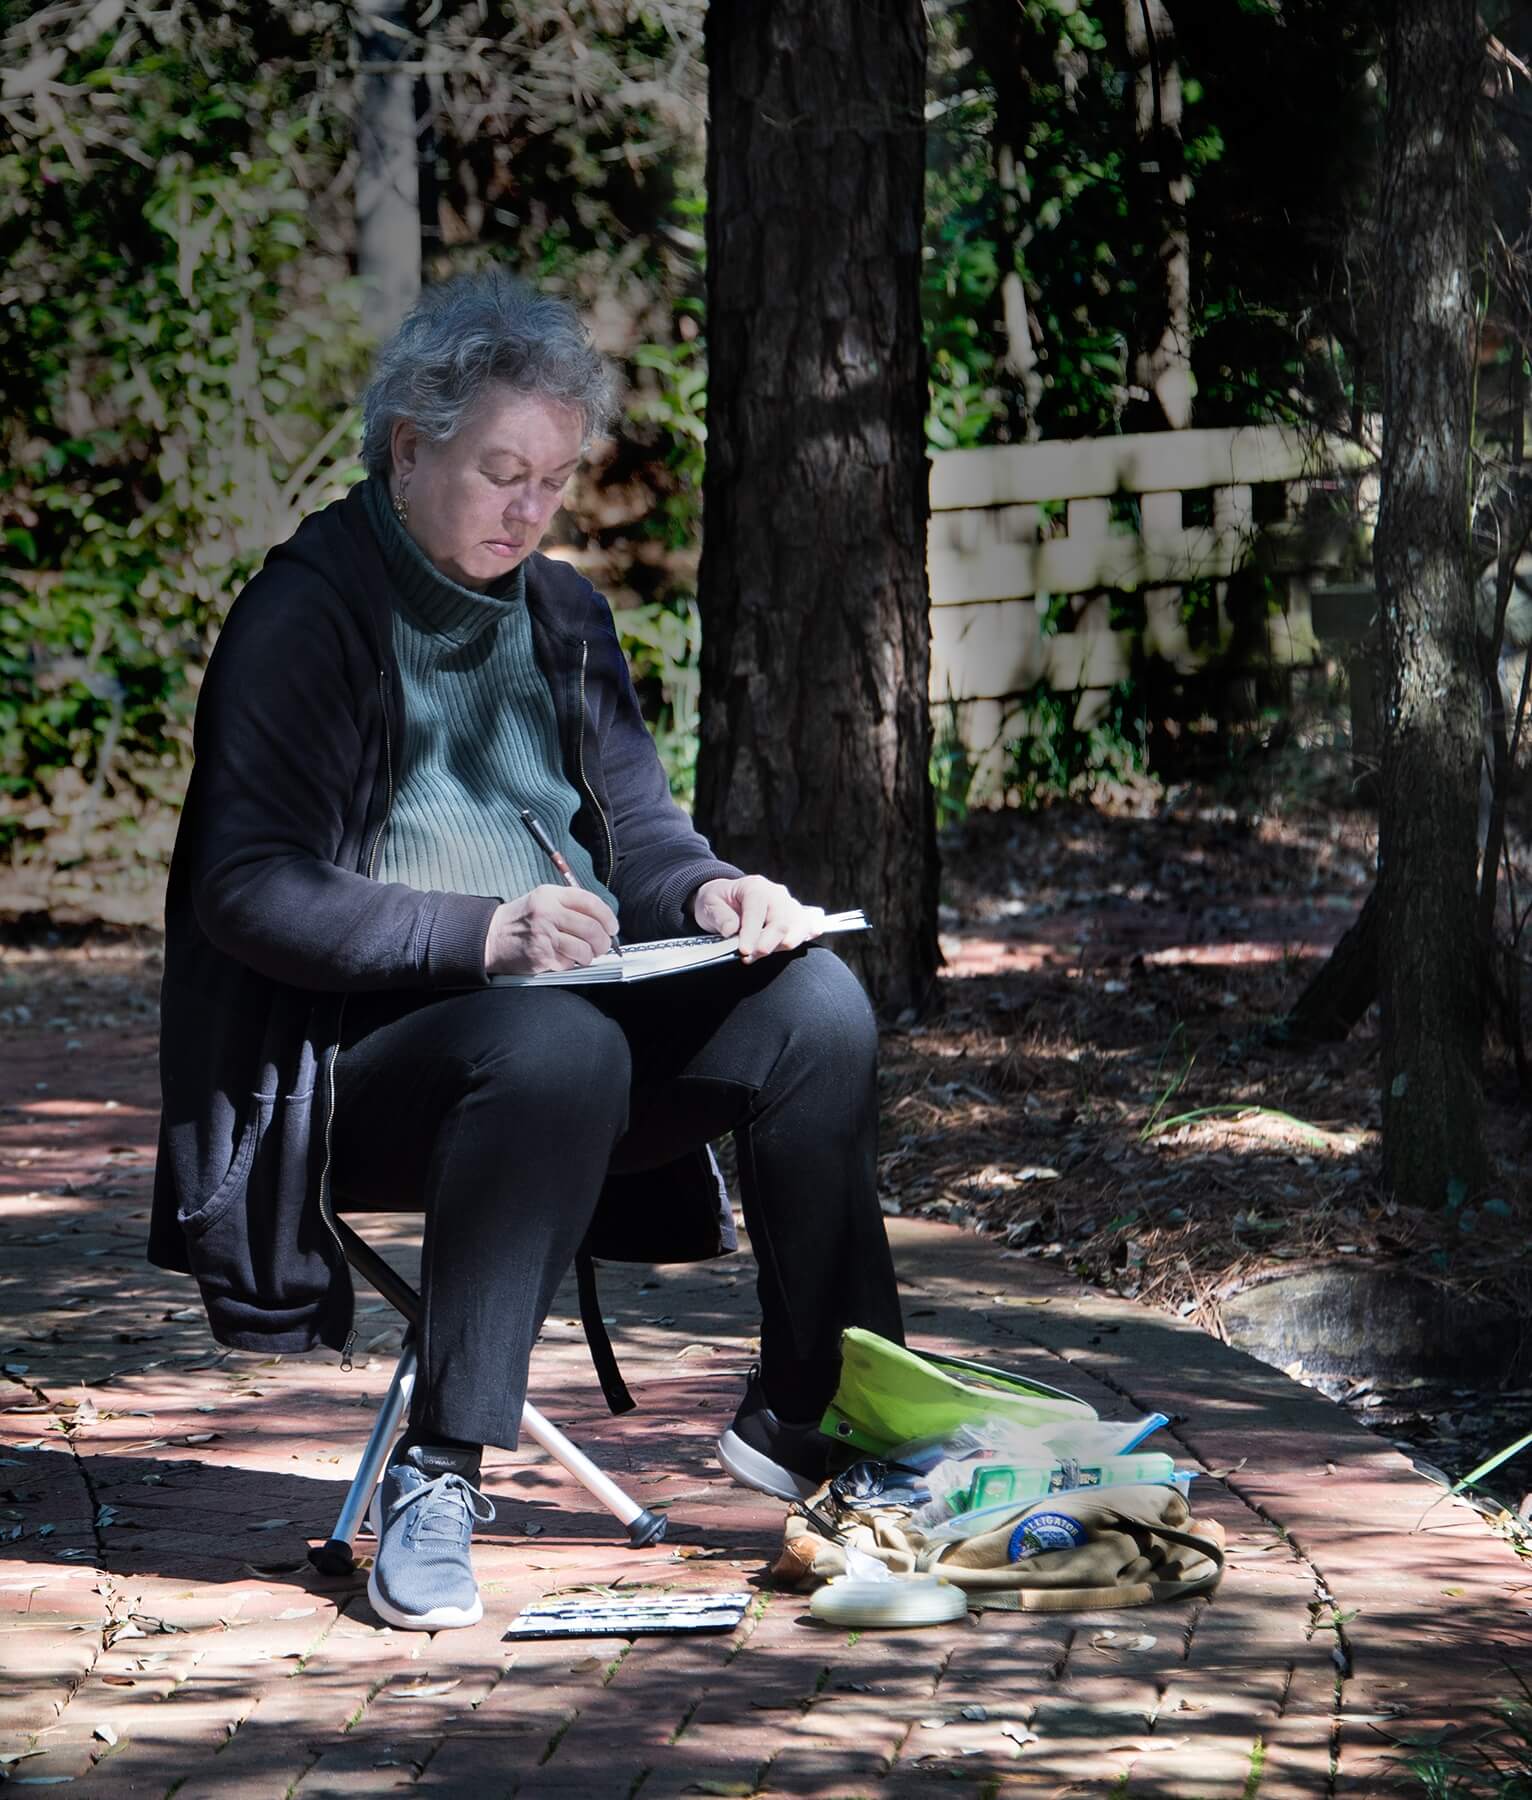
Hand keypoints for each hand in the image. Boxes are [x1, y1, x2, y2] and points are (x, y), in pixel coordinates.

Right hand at [485, 886, 620, 975]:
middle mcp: (548, 913)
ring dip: (590, 956)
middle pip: (592, 928)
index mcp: (551, 895)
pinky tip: (563, 959)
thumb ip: (570, 906)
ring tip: (585, 955)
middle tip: (603, 946)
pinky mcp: (541, 956)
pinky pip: (568, 962)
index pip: (590, 902)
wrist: (490, 936)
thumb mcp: (543, 900)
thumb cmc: (521, 919)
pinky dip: (571, 964)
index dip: (608, 917)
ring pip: (584, 949)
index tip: (612, 927)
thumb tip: (603, 922)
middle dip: (603, 941)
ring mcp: (545, 935)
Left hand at [690, 875, 826, 961]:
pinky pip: (807, 925)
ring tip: (760, 954)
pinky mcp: (795, 916)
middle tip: (750, 957)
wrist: (726, 897)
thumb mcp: (709, 904)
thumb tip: (731, 930)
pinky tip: (805, 937)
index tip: (744, 951)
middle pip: (781, 921)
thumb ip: (720, 916)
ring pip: (797, 927)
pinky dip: (807, 933)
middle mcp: (776, 894)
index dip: (751, 933)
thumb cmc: (719, 901)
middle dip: (767, 944)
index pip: (757, 911)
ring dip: (780, 946)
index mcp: (754, 887)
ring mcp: (788, 905)